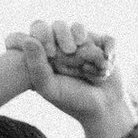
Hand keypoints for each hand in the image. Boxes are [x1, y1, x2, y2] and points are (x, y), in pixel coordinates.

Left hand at [7, 19, 134, 137]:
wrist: (103, 110)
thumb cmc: (73, 101)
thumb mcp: (50, 88)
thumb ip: (36, 66)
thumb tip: (28, 40)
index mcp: (44, 52)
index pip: (38, 28)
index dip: (44, 36)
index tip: (51, 54)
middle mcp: (62, 43)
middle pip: (60, 27)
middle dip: (69, 50)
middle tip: (77, 66)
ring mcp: (84, 42)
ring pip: (83, 31)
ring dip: (90, 54)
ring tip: (90, 71)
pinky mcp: (102, 44)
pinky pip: (107, 39)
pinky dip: (108, 55)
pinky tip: (107, 69)